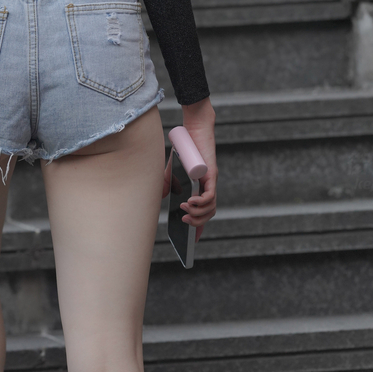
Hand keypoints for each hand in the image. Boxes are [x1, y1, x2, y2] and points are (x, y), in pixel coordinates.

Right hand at [165, 98, 217, 242]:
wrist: (192, 130)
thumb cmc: (183, 150)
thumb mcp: (170, 171)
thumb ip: (166, 185)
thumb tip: (160, 199)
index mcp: (200, 189)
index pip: (203, 213)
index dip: (200, 228)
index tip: (193, 241)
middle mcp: (207, 187)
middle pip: (208, 213)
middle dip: (197, 224)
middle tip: (184, 222)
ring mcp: (210, 181)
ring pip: (211, 207)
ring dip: (198, 214)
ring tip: (184, 211)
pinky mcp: (211, 174)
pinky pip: (210, 195)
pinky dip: (201, 202)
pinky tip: (190, 203)